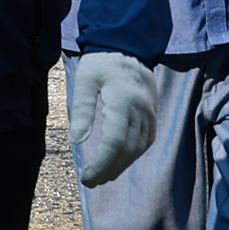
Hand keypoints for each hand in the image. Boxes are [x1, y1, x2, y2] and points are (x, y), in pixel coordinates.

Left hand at [67, 50, 158, 186]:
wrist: (128, 48)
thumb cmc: (102, 64)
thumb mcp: (85, 80)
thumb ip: (82, 109)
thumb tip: (76, 140)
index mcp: (122, 101)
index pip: (114, 141)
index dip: (101, 163)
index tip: (87, 176)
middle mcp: (140, 110)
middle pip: (127, 150)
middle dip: (108, 169)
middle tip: (90, 181)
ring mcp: (150, 114)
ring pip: (138, 149)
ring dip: (120, 166)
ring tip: (102, 177)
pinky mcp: (152, 116)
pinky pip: (145, 142)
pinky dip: (132, 156)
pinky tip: (119, 163)